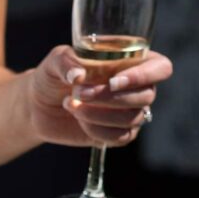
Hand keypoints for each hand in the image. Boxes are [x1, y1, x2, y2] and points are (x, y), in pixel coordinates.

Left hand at [28, 44, 172, 147]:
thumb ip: (66, 62)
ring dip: (100, 114)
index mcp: (131, 60)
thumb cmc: (53, 76)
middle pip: (146, 96)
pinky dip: (97, 130)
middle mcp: (136, 86)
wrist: (38, 105)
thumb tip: (78, 75)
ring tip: (71, 104)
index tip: (113, 81)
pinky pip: (120, 137)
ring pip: (133, 118)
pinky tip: (79, 119)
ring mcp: (129, 112)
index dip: (143, 76)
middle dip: (110, 97)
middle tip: (78, 92)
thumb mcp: (55, 62)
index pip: (160, 68)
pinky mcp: (117, 133)